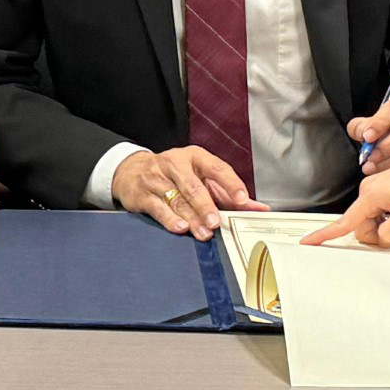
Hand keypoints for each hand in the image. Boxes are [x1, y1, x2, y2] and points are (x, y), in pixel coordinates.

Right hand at [112, 146, 268, 239]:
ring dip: (191, 218)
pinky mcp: (142, 194)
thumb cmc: (174, 175)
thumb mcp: (201, 177)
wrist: (131, 171)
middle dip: (206, 205)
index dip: (230, 183)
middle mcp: (175, 164)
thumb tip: (259, 209)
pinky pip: (158, 207)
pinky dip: (169, 219)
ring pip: (177, 199)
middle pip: (193, 186)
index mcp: (194, 157)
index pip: (216, 167)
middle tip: (217, 222)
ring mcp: (157, 178)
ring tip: (203, 232)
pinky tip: (180, 227)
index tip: (241, 198)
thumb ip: (228, 194)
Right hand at [300, 154, 389, 247]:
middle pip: (362, 225)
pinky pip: (379, 212)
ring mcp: (374, 190)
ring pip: (372, 220)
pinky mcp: (382, 191)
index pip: (344, 222)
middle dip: (378, 233)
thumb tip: (378, 241)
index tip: (308, 242)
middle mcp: (367, 191)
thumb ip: (389, 233)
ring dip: (387, 225)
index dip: (325, 235)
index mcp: (369, 196)